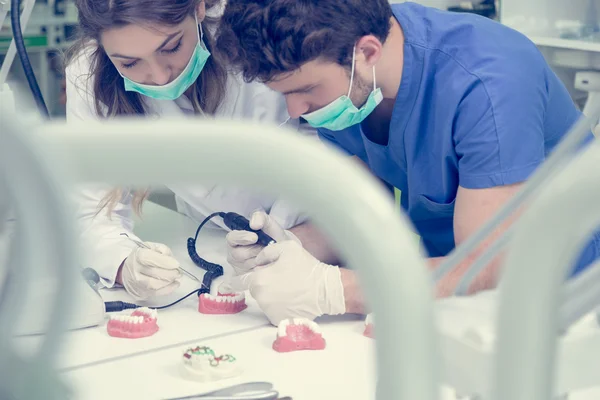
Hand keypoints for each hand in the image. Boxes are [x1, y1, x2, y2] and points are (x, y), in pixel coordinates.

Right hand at [121, 242, 181, 299]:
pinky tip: (174, 284)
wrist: (128, 271)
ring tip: (176, 277)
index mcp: (137, 256)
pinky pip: (156, 293)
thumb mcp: (152, 247)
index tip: (177, 264)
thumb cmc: (143, 257)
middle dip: (171, 273)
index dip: (165, 262)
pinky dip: (168, 289)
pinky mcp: (140, 293)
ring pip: (156, 284)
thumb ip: (162, 250)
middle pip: (155, 273)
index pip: (150, 259)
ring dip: (170, 281)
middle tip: (178, 272)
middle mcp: (135, 270)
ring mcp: (137, 283)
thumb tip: (171, 261)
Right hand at [225, 210, 299, 274]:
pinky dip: (263, 269)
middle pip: (239, 254)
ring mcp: (240, 266)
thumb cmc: (273, 236)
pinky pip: (252, 276)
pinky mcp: (245, 278)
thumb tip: (253, 224)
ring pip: (247, 265)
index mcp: (237, 238)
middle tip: (266, 248)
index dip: (242, 237)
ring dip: (260, 260)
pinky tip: (269, 265)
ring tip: (269, 255)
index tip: (254, 237)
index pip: (232, 238)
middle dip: (255, 250)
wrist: (283, 251)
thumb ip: (261, 217)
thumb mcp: (268, 223)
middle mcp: (235, 253)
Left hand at [229, 240, 345, 324]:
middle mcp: (261, 297)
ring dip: (273, 294)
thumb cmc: (305, 267)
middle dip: (265, 282)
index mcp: (258, 280)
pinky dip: (281, 305)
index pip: (239, 282)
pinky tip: (293, 299)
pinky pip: (274, 310)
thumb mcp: (286, 247)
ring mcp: (270, 311)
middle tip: (284, 277)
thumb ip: (266, 252)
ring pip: (266, 299)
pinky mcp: (279, 320)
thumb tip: (259, 261)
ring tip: (292, 288)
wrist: (325, 289)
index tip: (222, 288)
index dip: (230, 284)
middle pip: (257, 288)